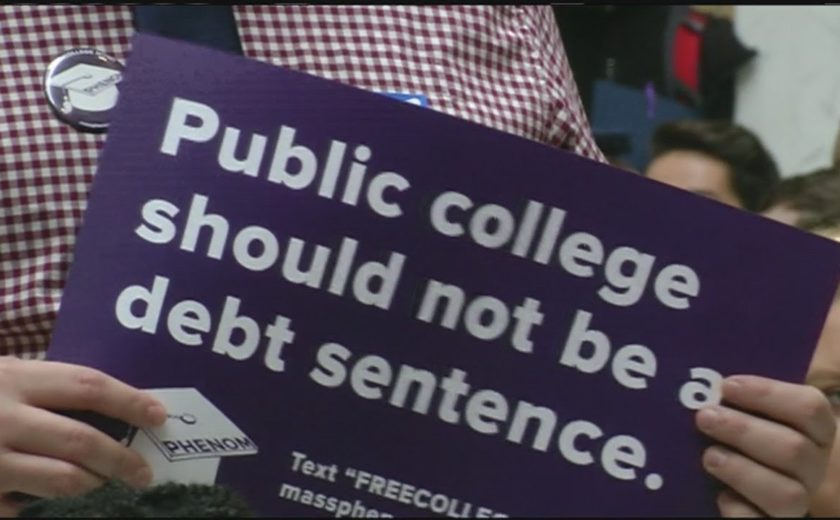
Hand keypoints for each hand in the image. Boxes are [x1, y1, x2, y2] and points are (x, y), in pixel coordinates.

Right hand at [0, 357, 166, 516]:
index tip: (159, 415)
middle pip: (80, 441)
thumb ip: (46, 388)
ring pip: (60, 481)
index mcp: (13, 378)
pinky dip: (48, 506)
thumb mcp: (4, 376)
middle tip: (144, 472)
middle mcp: (1, 417)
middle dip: (121, 459)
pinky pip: (25, 508)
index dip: (129, 400)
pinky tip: (53, 500)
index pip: (87, 385)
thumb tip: (115, 407)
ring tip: (101, 484)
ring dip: (91, 485)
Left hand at [695, 375, 835, 516]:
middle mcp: (812, 468)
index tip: (727, 385)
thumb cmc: (738, 438)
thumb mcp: (747, 412)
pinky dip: (740, 510)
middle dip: (744, 431)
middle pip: (795, 450)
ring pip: (788, 495)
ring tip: (709, 456)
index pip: (811, 408)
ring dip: (743, 471)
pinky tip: (720, 496)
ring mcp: (798, 503)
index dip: (770, 394)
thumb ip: (743, 395)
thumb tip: (715, 376)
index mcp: (813, 433)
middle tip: (705, 417)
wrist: (733, 486)